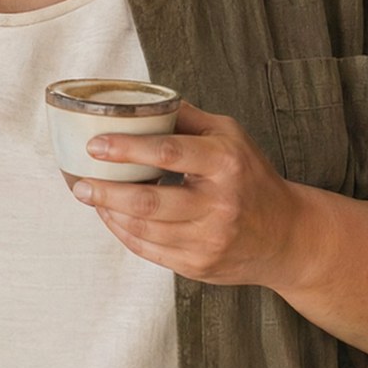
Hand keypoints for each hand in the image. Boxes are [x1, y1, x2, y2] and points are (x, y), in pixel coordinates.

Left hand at [73, 100, 301, 285]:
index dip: (127, 149)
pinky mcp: (198, 265)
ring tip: (90, 195)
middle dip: (107, 191)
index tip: (97, 145)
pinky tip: (111, 217)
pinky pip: (149, 250)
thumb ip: (188, 119)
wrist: (287, 236)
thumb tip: (142, 102)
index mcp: (226, 163)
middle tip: (80, 182)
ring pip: (144, 229)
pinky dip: (124, 232)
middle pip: (149, 201)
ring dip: (109, 212)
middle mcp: (219, 204)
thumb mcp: (231, 137)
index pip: (168, 154)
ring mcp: (208, 240)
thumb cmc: (252, 179)